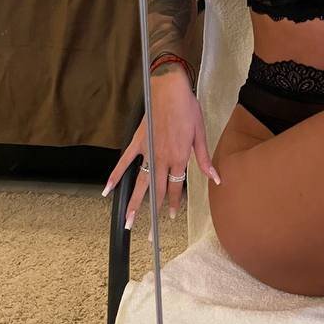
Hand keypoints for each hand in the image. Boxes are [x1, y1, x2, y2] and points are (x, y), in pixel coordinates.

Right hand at [101, 67, 220, 230]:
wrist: (170, 87)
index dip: (173, 203)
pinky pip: (124, 162)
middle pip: (156, 192)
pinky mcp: (137, 142)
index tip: (170, 216)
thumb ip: (204, 159)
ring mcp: (148, 152)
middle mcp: (163, 159)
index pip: (175, 187)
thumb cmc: (188, 108)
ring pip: (140, 183)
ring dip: (134, 204)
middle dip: (153, 215)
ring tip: (127, 222)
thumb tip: (216, 178)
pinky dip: (115, 176)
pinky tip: (108, 191)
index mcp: (180, 158)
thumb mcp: (201, 133)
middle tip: (149, 235)